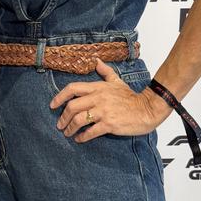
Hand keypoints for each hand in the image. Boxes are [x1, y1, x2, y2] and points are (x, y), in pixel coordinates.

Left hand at [49, 58, 169, 142]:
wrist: (147, 109)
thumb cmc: (131, 97)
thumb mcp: (117, 81)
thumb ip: (105, 72)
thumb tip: (96, 61)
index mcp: (98, 87)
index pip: (73, 88)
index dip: (60, 97)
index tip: (53, 105)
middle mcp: (98, 98)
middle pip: (72, 106)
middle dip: (63, 117)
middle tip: (60, 124)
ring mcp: (103, 112)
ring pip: (78, 120)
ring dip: (70, 128)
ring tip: (68, 133)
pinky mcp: (109, 124)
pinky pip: (90, 132)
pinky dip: (82, 137)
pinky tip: (79, 139)